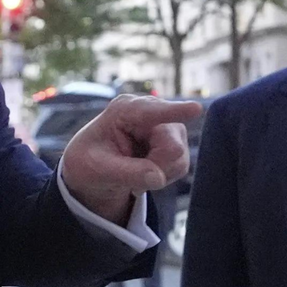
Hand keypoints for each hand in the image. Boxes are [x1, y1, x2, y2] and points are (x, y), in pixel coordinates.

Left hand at [61, 95, 203, 224]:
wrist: (93, 166)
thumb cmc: (89, 160)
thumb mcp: (98, 169)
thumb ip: (127, 172)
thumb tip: (157, 177)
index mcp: (125, 110)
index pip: (153, 112)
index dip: (175, 111)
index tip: (196, 109)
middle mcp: (151, 112)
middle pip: (171, 146)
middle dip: (155, 167)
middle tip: (130, 176)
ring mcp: (166, 126)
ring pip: (179, 158)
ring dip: (158, 173)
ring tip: (133, 173)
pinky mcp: (176, 141)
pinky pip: (181, 166)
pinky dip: (163, 176)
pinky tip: (145, 172)